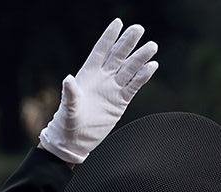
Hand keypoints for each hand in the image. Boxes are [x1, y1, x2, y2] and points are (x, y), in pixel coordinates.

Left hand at [39, 20, 160, 164]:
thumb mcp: (68, 107)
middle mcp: (102, 78)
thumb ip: (70, 93)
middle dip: (128, 42)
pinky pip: (135, 86)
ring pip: (129, 69)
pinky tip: (153, 66)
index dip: (109, 37)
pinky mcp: (121, 101)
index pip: (101, 50)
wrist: (75, 139)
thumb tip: (68, 78)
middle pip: (118, 56)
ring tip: (152, 46)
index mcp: (88, 74)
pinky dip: (143, 76)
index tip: (118, 22)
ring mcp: (113, 89)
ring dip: (140, 58)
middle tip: (139, 28)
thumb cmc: (67, 122)